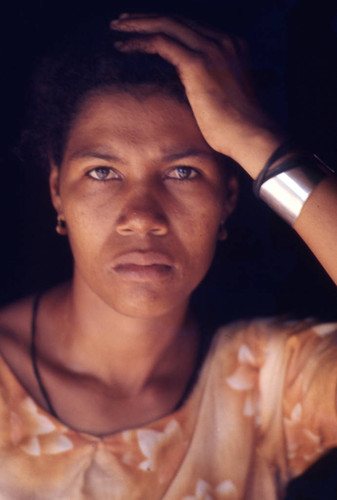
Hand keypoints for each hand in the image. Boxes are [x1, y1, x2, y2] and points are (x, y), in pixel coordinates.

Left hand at [110, 13, 282, 177]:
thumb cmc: (236, 126)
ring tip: (117, 29)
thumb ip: (208, 80)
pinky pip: (160, 43)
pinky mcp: (197, 62)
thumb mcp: (223, 94)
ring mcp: (211, 48)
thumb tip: (191, 85)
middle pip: (176, 20)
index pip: (190, 27)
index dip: (163, 25)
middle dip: (146, 18)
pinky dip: (139, 42)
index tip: (143, 28)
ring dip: (138, 25)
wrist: (249, 135)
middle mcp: (222, 40)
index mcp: (230, 45)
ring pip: (166, 25)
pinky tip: (123, 47)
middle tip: (123, 23)